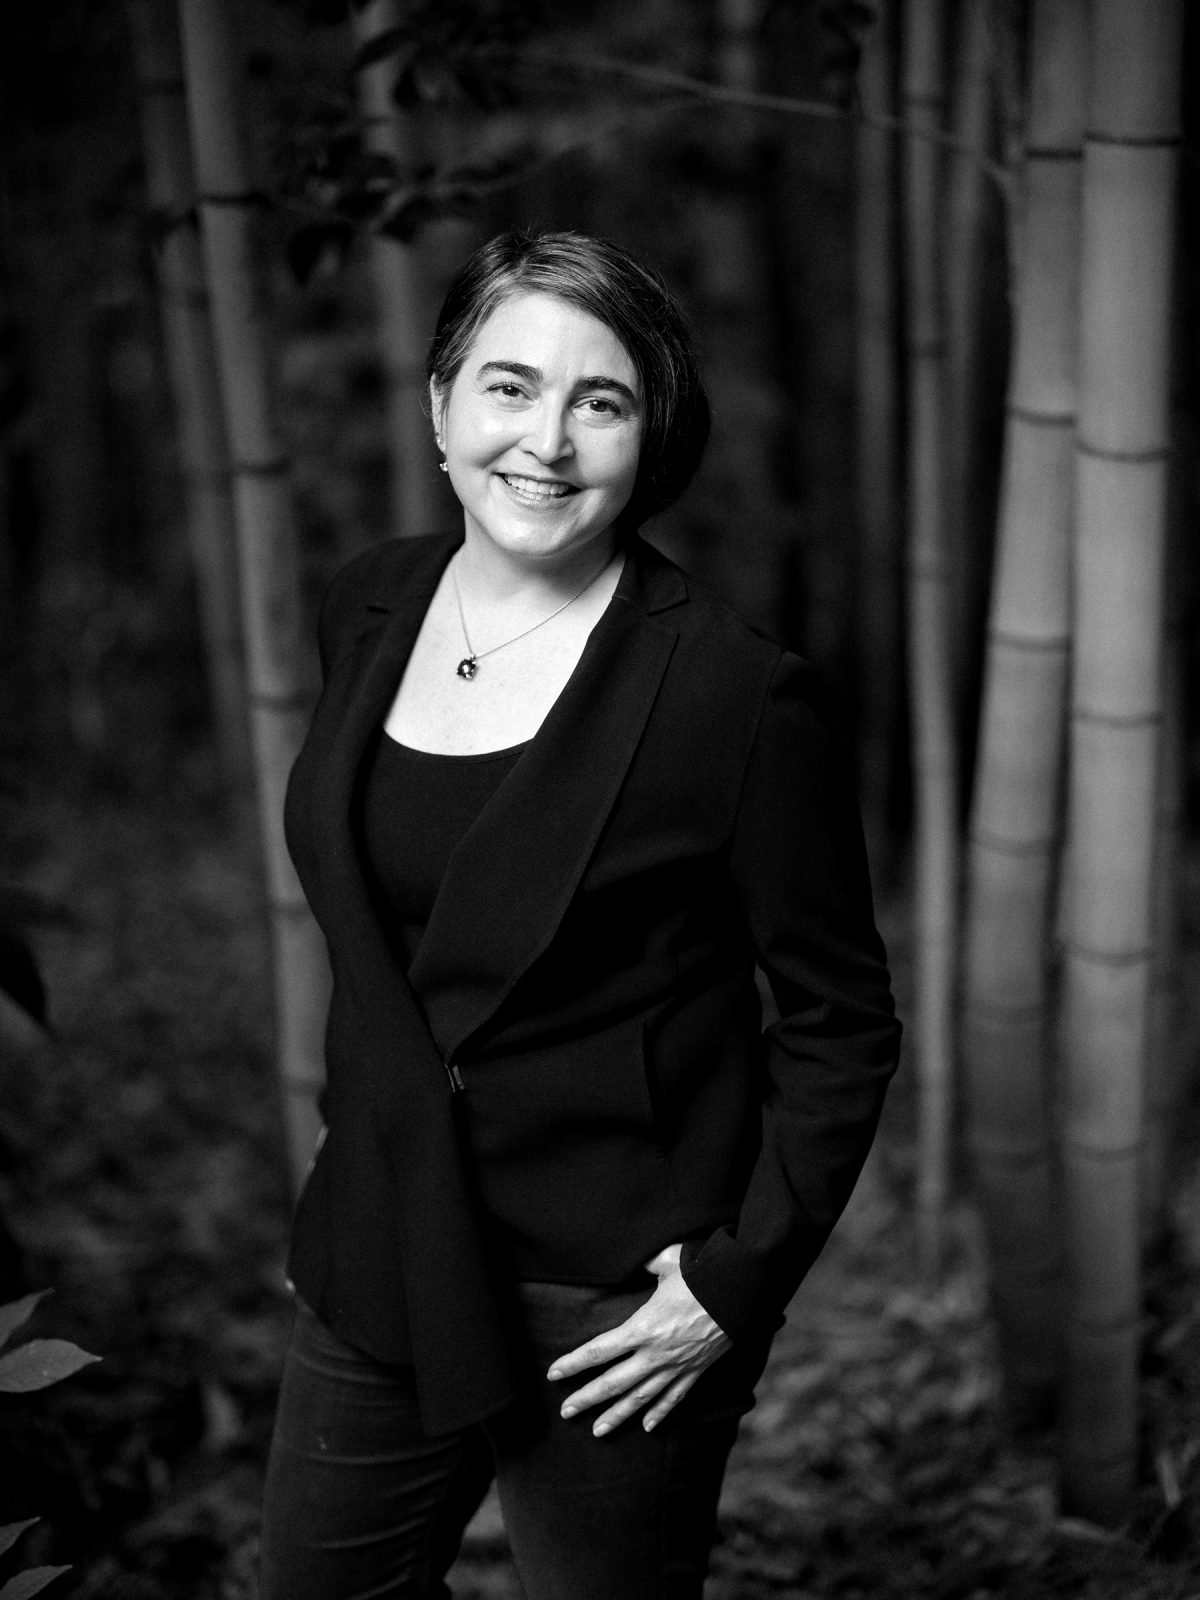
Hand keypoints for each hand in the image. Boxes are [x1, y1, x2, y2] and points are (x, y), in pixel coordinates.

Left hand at [546, 1245, 731, 1435]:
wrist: (741, 1294)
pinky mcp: (696, 1371)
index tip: (553, 1374)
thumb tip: (632, 1256)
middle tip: (565, 1412)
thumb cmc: (702, 1274)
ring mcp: (676, 1366)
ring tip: (597, 1430)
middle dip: (586, 1398)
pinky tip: (648, 1428)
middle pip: (613, 1382)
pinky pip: (674, 1398)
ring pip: (640, 1398)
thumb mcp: (668, 1261)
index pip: (598, 1351)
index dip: (573, 1364)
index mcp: (643, 1327)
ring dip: (618, 1415)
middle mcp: (656, 1354)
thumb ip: (645, 1262)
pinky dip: (660, 1413)